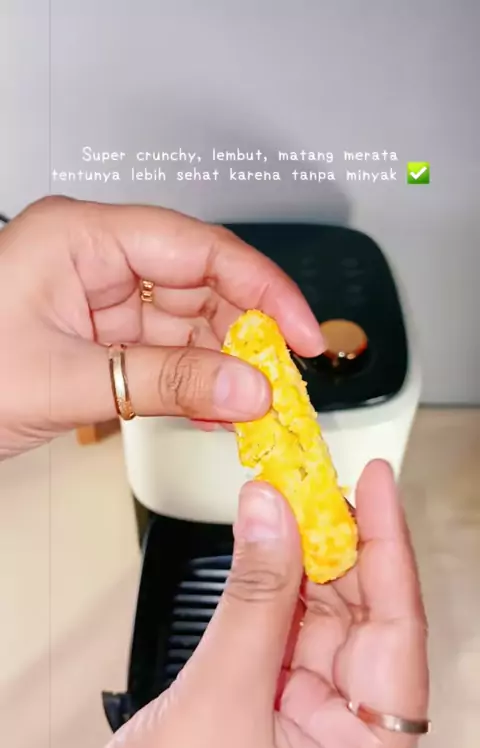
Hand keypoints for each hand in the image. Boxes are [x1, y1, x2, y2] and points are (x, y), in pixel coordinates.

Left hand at [0, 196, 322, 457]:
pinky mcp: (99, 339)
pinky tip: (219, 410)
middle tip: (285, 382)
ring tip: (259, 407)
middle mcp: (97, 261)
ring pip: (188, 325)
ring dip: (226, 367)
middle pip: (202, 286)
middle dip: (249, 335)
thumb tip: (247, 388)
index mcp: (82, 238)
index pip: (198, 248)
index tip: (303, 332)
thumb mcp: (65, 379)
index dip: (263, 288)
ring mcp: (99, 301)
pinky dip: (194, 385)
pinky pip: (164, 356)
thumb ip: (164, 383)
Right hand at [23, 461, 428, 747]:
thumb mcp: (213, 703)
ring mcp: (305, 739)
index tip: (375, 484)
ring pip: (320, 627)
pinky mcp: (265, 721)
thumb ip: (252, 600)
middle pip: (362, 627)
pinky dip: (273, 591)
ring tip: (290, 501)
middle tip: (317, 481)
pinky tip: (267, 550)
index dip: (389, 550)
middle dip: (341, 548)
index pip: (397, 637)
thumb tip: (272, 513)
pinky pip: (282, 640)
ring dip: (305, 563)